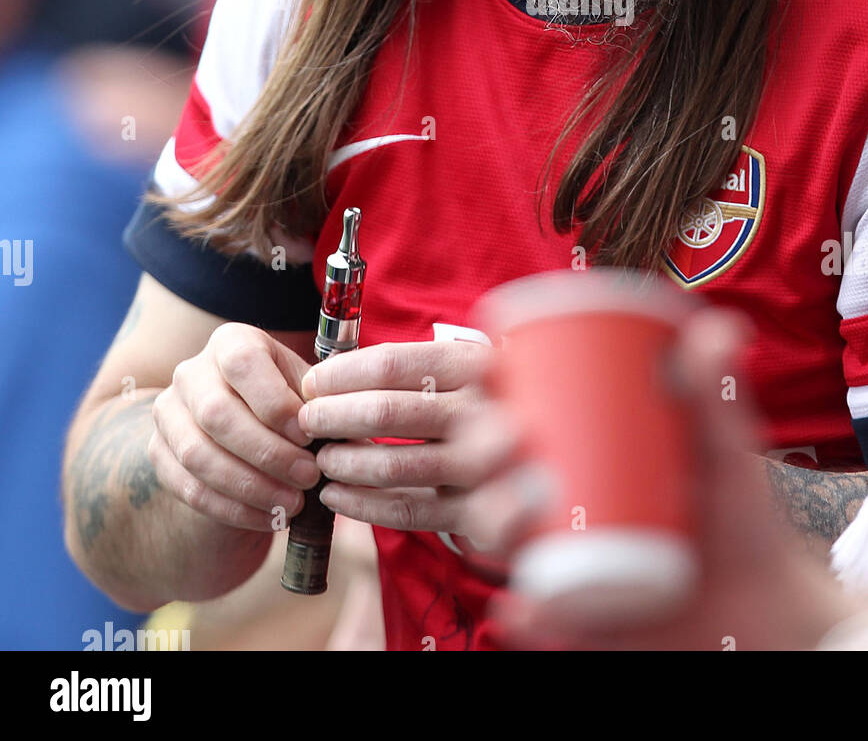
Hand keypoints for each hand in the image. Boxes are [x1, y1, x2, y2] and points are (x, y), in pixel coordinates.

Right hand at [149, 324, 317, 531]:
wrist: (243, 428)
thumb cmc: (287, 403)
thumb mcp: (305, 390)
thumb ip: (320, 402)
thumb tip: (345, 426)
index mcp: (230, 342)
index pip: (244, 364)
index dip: (276, 403)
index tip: (310, 436)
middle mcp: (190, 372)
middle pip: (217, 414)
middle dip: (268, 453)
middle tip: (309, 478)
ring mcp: (167, 414)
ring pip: (199, 455)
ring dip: (251, 487)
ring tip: (293, 503)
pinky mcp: (159, 454)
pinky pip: (189, 489)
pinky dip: (233, 509)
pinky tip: (269, 519)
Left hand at [299, 340, 494, 535]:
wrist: (554, 453)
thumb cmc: (489, 401)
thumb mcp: (470, 369)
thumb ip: (415, 371)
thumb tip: (331, 379)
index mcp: (475, 365)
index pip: (392, 364)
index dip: (341, 374)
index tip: (311, 382)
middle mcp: (479, 412)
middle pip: (386, 412)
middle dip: (332, 416)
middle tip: (306, 420)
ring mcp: (480, 465)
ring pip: (392, 465)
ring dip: (343, 462)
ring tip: (320, 458)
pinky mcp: (475, 511)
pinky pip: (406, 510)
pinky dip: (362, 504)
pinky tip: (336, 495)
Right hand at [452, 307, 860, 649]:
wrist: (766, 603)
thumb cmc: (737, 514)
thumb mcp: (724, 448)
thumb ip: (718, 392)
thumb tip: (723, 325)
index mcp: (574, 453)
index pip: (508, 417)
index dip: (483, 396)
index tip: (487, 371)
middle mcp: (556, 505)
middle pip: (489, 472)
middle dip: (479, 451)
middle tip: (510, 437)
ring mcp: (562, 562)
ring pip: (502, 541)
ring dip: (494, 521)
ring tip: (522, 509)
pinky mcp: (578, 619)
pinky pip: (535, 618)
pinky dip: (524, 615)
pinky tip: (521, 607)